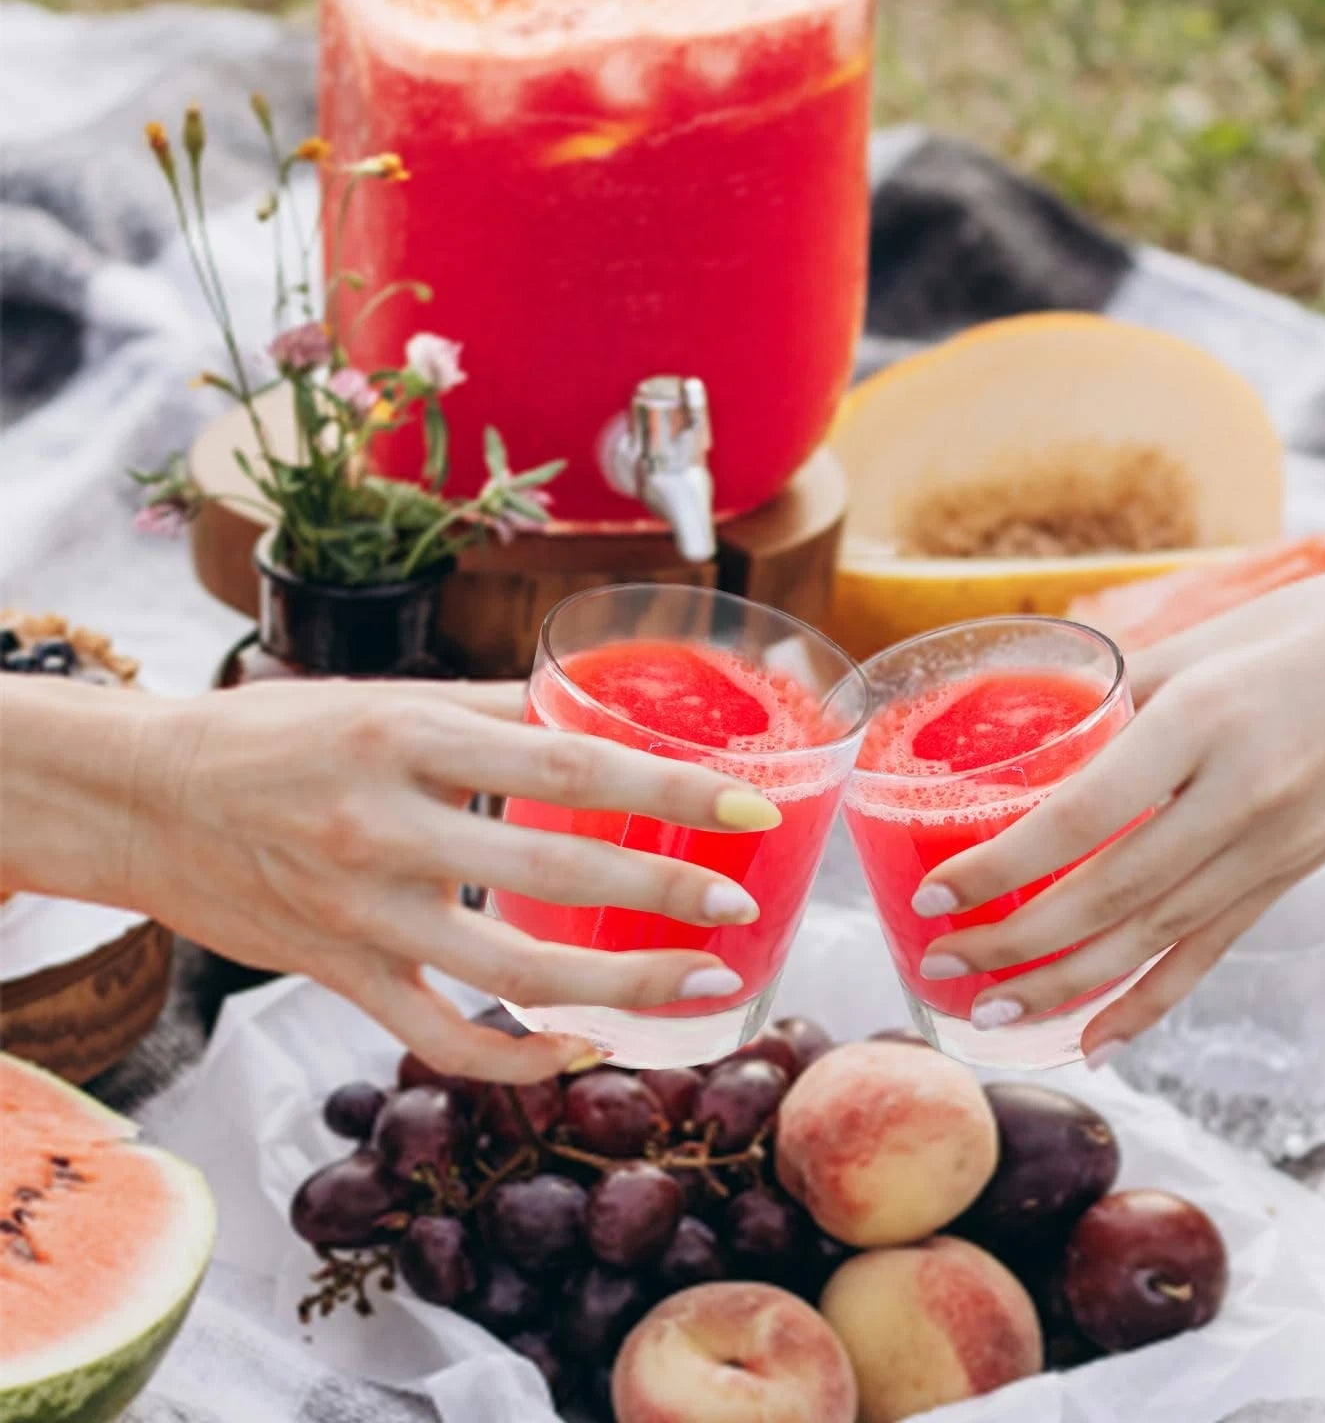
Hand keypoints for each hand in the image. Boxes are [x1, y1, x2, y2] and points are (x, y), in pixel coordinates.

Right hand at [61, 679, 779, 1081]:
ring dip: (616, 987)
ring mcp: (361, 913)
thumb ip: (494, 710)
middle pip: (553, 870)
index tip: (745, 804)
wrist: (146, 798)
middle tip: (739, 903)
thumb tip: (598, 713)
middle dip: (663, 894)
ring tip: (697, 985)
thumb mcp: (387, 700)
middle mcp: (387, 826)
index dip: (666, 789)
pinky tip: (580, 1047)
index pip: (566, 764)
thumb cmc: (277, 736)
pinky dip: (515, 1058)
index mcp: (410, 737)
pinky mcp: (338, 975)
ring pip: (509, 973)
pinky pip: (440, 1037)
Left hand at [912, 565, 1324, 1060]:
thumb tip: (1035, 723)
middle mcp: (1238, 797)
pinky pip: (1211, 951)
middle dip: (1014, 939)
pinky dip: (1150, 1001)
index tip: (939, 888)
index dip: (1004, 863)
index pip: (1083, 814)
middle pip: (1108, 892)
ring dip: (1063, 981)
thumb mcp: (1209, 638)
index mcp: (1204, 720)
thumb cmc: (1319, 629)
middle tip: (941, 960)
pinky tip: (1095, 1036)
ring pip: (1152, 936)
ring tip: (989, 1004)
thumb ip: (1121, 689)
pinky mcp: (1293, 877)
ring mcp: (1273, 849)